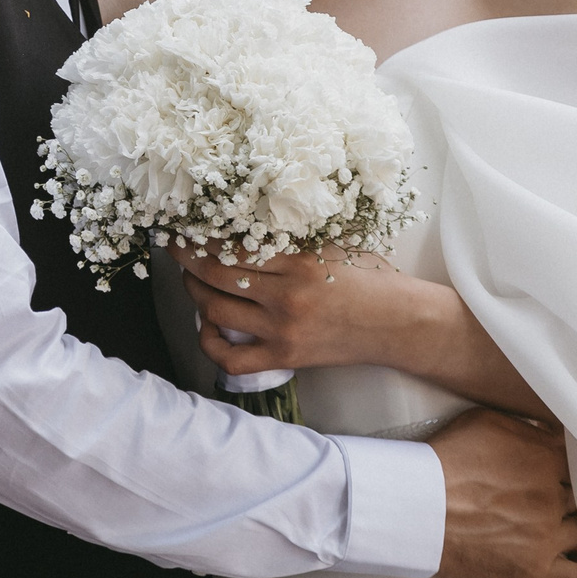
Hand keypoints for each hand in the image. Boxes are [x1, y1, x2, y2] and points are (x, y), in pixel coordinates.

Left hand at [174, 242, 439, 375]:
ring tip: (191, 279)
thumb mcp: (333, 245)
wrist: (402, 325)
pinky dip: (210, 342)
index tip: (183, 225)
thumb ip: (291, 235)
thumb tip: (244, 219)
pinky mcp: (285, 358)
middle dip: (185, 258)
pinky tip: (207, 325)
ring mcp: (283, 332)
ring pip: (215, 312)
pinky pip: (231, 358)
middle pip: (214, 275)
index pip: (231, 246)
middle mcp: (286, 298)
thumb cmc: (372, 278)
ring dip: (194, 293)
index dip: (199, 236)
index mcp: (298, 262)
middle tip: (175, 246)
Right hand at [429, 410, 576, 577]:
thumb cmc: (443, 460)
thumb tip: (552, 434)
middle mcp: (554, 497)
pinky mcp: (536, 571)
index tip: (557, 472)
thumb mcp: (484, 421)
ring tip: (550, 525)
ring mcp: (548, 536)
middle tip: (546, 497)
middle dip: (566, 497)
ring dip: (569, 527)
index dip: (566, 469)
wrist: (416, 507)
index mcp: (546, 458)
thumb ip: (528, 428)